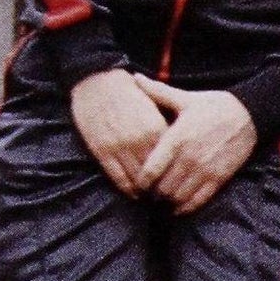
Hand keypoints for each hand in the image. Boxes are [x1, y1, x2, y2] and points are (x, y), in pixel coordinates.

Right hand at [69, 68, 169, 196]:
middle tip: (169, 196)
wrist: (97, 82)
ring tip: (153, 199)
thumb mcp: (154, 108)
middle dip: (164, 186)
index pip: (172, 159)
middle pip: (157, 173)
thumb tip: (180, 149)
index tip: (182, 181)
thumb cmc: (129, 92)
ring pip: (138, 179)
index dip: (177, 172)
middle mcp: (139, 140)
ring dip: (146, 192)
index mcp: (155, 127)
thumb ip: (166, 128)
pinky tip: (134, 194)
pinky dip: (127, 190)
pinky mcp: (102, 152)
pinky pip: (118, 178)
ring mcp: (119, 147)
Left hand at [132, 77, 257, 213]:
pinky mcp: (219, 178)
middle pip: (162, 188)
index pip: (150, 170)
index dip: (140, 182)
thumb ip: (157, 92)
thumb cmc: (214, 106)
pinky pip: (198, 200)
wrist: (249, 115)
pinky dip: (186, 208)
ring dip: (168, 202)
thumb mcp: (185, 98)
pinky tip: (179, 208)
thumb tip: (134, 77)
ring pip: (179, 196)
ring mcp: (205, 169)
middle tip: (147, 195)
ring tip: (162, 201)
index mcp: (176, 138)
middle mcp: (189, 157)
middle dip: (153, 194)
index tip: (137, 184)